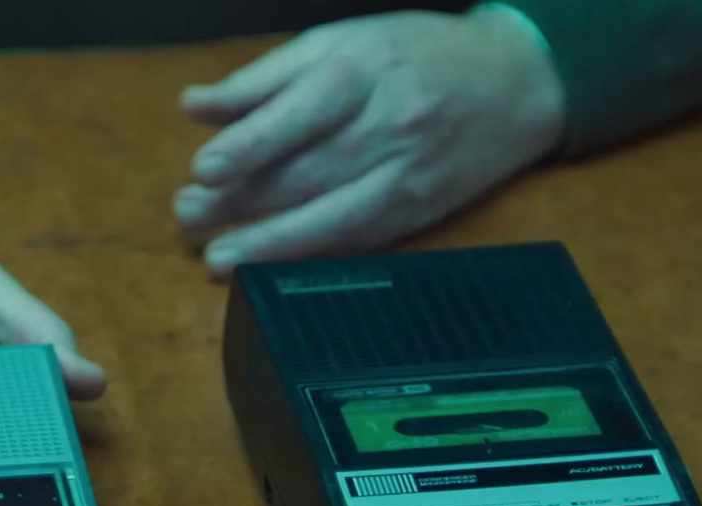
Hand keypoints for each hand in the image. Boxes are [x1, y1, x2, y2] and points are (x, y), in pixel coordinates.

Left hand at [175, 4, 565, 276]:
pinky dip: (311, 257)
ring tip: (219, 259)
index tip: (204, 169)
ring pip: (333, 218)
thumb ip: (263, 79)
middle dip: (243, 201)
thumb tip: (195, 108)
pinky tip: (269, 267)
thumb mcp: (339, 43)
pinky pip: (358, 241)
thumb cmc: (412, 56)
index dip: (251, 143)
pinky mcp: (418, 213)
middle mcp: (390, 125)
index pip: (302, 110)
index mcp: (364, 71)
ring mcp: (407, 175)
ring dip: (270, 243)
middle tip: (189, 215)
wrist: (513, 82)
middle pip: (309, 171)